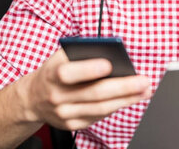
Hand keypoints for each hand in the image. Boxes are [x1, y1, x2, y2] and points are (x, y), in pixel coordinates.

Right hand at [19, 49, 150, 130]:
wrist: (34, 98)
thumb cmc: (55, 71)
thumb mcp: (61, 57)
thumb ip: (82, 52)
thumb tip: (111, 52)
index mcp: (52, 74)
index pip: (69, 73)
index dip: (88, 69)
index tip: (109, 64)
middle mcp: (57, 96)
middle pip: (93, 93)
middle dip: (122, 87)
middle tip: (143, 81)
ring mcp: (64, 113)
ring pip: (100, 109)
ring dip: (126, 100)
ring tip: (144, 90)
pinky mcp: (72, 124)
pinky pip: (98, 117)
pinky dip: (117, 107)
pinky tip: (131, 99)